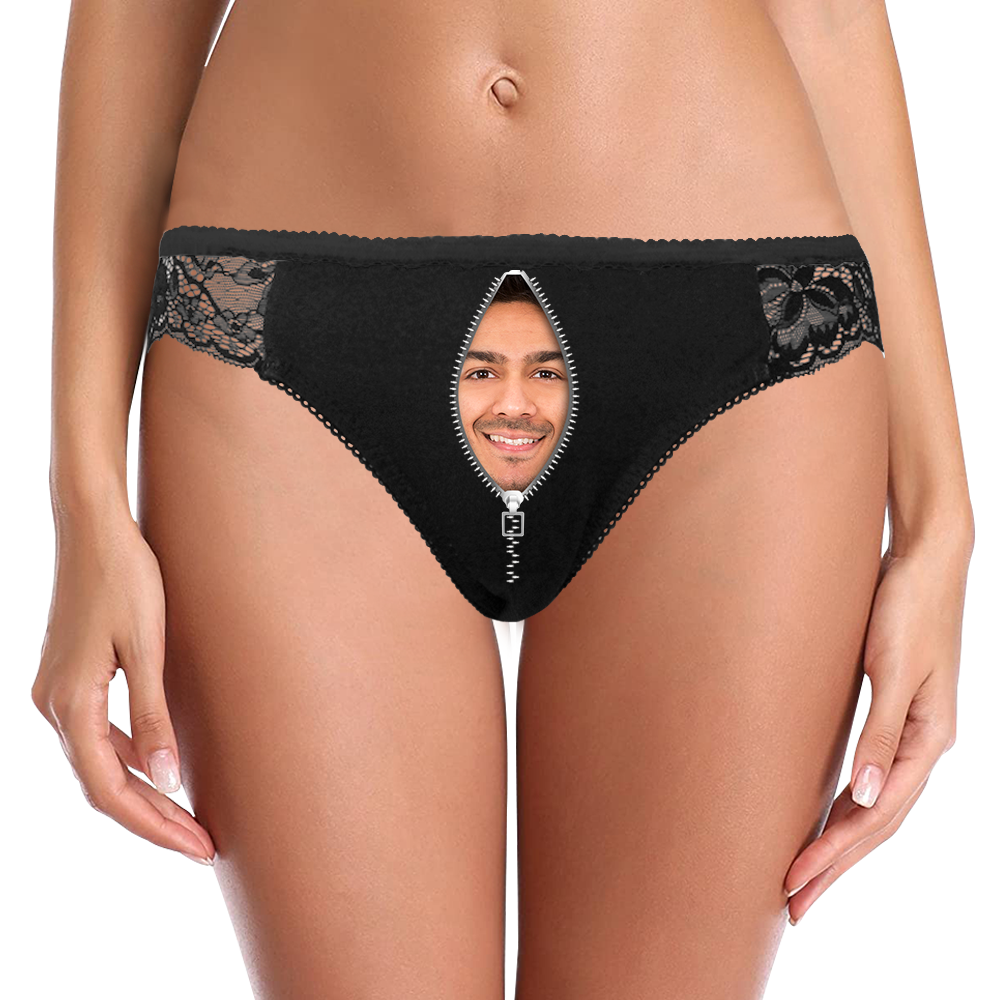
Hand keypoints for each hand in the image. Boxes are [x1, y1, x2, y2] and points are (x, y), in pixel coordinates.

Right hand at [31, 507, 215, 864]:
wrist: (94, 526)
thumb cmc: (125, 577)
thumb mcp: (148, 647)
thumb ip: (154, 718)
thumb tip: (168, 782)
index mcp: (70, 704)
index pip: (111, 791)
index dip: (156, 826)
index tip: (200, 846)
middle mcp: (53, 706)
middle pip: (102, 785)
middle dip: (155, 819)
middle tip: (205, 844)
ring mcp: (56, 693)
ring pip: (98, 764)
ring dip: (143, 794)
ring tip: (190, 818)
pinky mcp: (69, 679)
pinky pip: (97, 737)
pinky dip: (129, 761)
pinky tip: (160, 769)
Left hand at [783, 527, 971, 922]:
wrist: (924, 559)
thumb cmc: (908, 605)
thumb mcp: (891, 667)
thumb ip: (878, 732)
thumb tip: (864, 797)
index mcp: (927, 740)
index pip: (875, 816)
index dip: (834, 854)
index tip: (793, 882)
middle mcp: (921, 745)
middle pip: (875, 822)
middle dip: (834, 864)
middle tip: (792, 905)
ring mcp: (910, 731)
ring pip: (873, 804)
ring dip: (840, 841)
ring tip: (805, 876)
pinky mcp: (893, 713)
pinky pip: (870, 776)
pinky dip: (847, 804)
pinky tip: (827, 817)